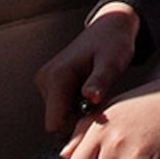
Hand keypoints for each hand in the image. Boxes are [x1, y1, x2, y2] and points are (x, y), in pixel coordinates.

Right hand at [36, 2, 139, 133]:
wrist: (110, 27)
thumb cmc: (113, 43)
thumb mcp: (111, 62)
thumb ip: (99, 80)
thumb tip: (90, 98)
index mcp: (57, 76)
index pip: (54, 123)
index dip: (74, 131)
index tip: (95, 123)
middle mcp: (46, 80)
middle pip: (57, 122)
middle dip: (79, 123)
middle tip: (102, 111)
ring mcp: (47, 82)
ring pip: (60, 116)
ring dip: (79, 117)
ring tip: (99, 101)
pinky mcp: (52, 84)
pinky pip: (62, 108)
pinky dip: (77, 109)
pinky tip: (92, 98)